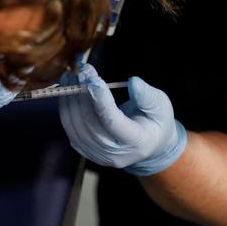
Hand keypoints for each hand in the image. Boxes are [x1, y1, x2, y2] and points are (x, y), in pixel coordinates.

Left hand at [59, 63, 186, 175]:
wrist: (149, 146)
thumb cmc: (155, 122)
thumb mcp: (161, 106)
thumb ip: (147, 95)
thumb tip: (133, 82)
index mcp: (136, 142)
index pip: (113, 122)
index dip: (101, 99)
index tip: (92, 77)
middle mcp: (114, 153)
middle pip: (90, 123)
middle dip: (82, 94)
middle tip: (79, 70)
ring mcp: (97, 155)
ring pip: (76, 125)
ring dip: (70, 98)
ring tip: (71, 76)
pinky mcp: (85, 150)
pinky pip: (69, 128)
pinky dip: (66, 107)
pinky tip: (68, 89)